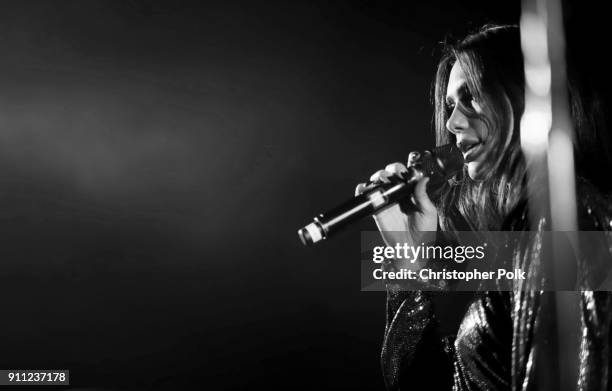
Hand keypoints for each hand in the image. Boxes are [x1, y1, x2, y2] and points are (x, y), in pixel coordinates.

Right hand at [355, 152, 437, 267]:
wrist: (411, 249)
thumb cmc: (424, 233)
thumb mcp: (428, 212)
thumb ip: (423, 195)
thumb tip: (423, 178)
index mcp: (412, 194)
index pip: (406, 176)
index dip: (404, 170)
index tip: (406, 171)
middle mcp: (399, 195)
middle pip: (391, 175)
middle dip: (389, 170)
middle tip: (392, 174)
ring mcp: (387, 201)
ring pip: (378, 182)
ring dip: (377, 177)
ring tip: (381, 180)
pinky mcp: (377, 209)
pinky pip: (367, 197)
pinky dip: (362, 189)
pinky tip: (366, 188)